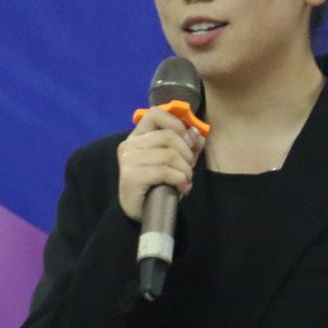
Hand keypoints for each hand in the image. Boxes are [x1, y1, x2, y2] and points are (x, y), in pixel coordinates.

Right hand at [116, 106, 202, 222]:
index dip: (177, 123)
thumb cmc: (158, 184)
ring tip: (186, 181)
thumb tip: (198, 134)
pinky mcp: (131, 176)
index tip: (189, 141)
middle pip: (168, 136)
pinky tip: (182, 188)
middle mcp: (130, 144)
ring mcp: (128, 160)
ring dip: (185, 170)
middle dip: (187, 154)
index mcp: (138, 136)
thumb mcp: (176, 161)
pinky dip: (180, 180)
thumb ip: (187, 145)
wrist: (142, 213)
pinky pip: (165, 171)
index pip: (156, 113)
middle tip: (190, 169)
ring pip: (169, 155)